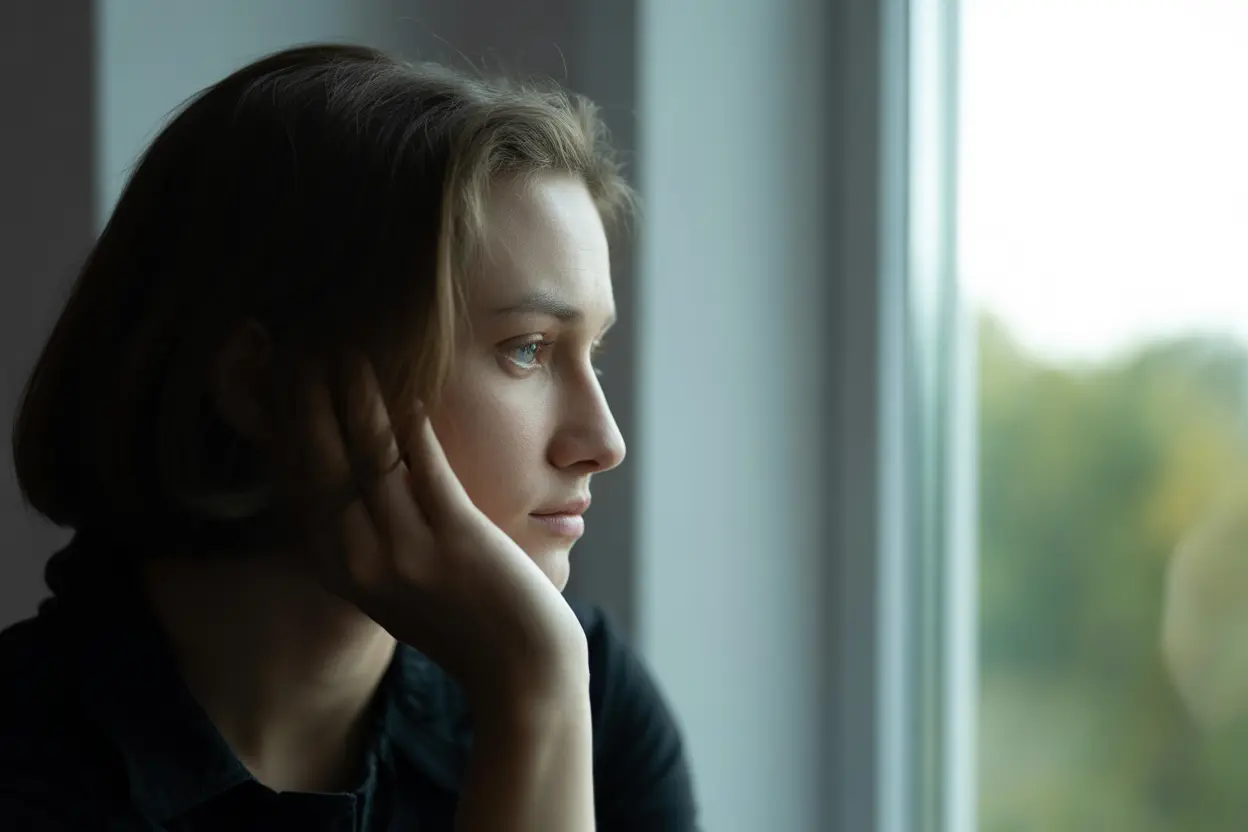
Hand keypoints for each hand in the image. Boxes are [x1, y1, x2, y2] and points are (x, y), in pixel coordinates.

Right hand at [275, 353, 587, 708]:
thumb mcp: (391, 583)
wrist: (518, 671)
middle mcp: (357, 563)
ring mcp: (404, 553)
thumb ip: (359, 536)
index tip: (276, 373)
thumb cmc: (460, 619)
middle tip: (298, 339)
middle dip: (303, 396)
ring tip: (340, 342)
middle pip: (317, 460)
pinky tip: (406, 378)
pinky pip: (423, 463)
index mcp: (336, 570)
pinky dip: (409, 417)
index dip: (282, 423)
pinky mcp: (455, 539)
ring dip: (351, 392)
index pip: (294, 482)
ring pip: (365, 454)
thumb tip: (340, 476)